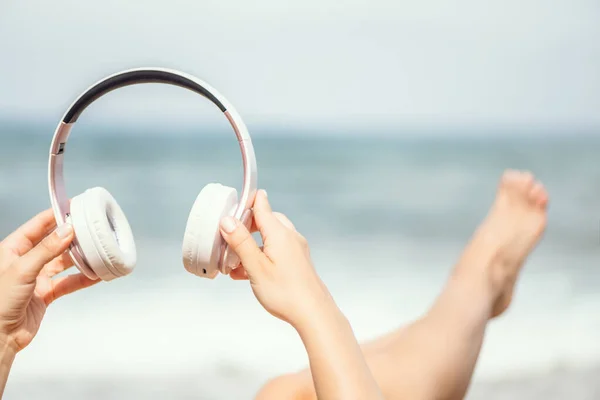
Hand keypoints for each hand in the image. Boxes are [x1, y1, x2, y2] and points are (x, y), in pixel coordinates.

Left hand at [0, 208, 98, 353]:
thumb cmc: (0, 301)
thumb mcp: (22, 270)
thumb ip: (46, 249)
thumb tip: (67, 230)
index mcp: (13, 249)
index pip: (37, 225)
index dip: (55, 215)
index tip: (74, 207)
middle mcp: (26, 261)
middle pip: (54, 242)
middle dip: (72, 236)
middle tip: (91, 227)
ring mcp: (37, 278)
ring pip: (64, 262)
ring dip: (80, 257)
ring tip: (97, 250)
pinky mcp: (46, 294)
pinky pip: (69, 282)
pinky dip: (83, 278)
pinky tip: (97, 274)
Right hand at [219, 190, 333, 326]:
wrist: (313, 313)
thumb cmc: (285, 292)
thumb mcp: (256, 267)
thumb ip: (241, 242)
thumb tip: (227, 220)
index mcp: (280, 233)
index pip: (262, 205)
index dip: (246, 201)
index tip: (231, 205)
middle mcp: (290, 237)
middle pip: (266, 220)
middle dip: (247, 226)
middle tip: (230, 237)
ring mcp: (296, 249)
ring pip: (271, 237)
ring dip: (252, 245)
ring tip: (234, 262)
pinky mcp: (298, 262)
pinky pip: (277, 251)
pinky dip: (262, 256)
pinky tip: (247, 273)